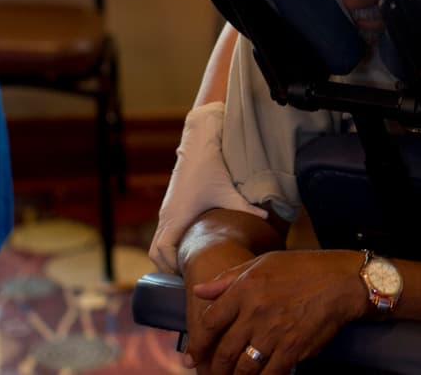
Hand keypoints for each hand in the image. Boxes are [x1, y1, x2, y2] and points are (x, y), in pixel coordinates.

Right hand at [150, 103, 266, 273]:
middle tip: (191, 277)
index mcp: (176, 217)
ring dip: (169, 257)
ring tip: (191, 266)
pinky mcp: (171, 208)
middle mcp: (167, 216)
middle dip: (168, 268)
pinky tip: (192, 249)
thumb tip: (266, 218)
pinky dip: (171, 246)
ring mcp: (167, 212)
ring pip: (158, 243)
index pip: (161, 252)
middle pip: (155, 253)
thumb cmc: (210, 167)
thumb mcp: (227, 189)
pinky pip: (164, 234)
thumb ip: (244, 207)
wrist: (197, 144)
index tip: (189, 276)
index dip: (171, 267)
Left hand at [185, 250, 365, 374]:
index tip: (193, 357)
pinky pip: (269, 374)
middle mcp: (255, 312)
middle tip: (213, 374)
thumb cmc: (306, 268)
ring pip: (243, 368)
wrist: (345, 281)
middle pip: (224, 351)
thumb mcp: (265, 263)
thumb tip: (199, 291)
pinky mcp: (292, 349)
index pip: (208, 323)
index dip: (197, 345)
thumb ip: (229, 279)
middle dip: (215, 368)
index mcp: (245, 289)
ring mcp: (274, 333)